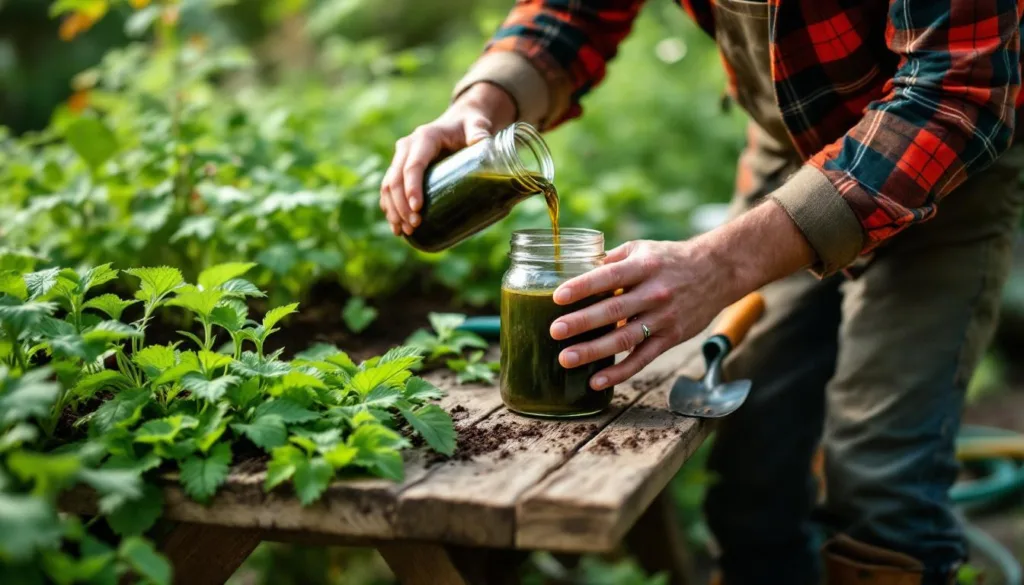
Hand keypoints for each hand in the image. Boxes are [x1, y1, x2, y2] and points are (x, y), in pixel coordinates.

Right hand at [380, 83, 516, 235]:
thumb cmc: (469, 124)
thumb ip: (479, 132)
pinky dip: (390, 208)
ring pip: (388, 186)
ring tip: (404, 231)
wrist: (459, 121)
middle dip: (401, 205)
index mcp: (425, 137)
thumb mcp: (476, 124)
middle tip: (415, 225)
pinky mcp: (401, 169)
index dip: (412, 188)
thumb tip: (482, 143)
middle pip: (396, 179)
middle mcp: (407, 146)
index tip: (417, 209)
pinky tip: (396, 226)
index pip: (413, 165)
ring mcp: (401, 158)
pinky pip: (389, 190)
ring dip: (394, 210)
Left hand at [549, 239, 728, 389]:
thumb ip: (609, 260)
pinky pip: (643, 359)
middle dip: (582, 322)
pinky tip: (597, 380)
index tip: (557, 297)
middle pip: (613, 310)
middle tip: (555, 331)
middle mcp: (653, 292)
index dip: (582, 287)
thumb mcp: (641, 249)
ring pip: (625, 338)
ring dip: (594, 351)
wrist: (717, 271)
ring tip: (566, 359)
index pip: (608, 276)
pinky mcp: (671, 338)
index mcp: (643, 266)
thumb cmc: (669, 259)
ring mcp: (664, 318)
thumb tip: (572, 267)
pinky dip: (620, 372)